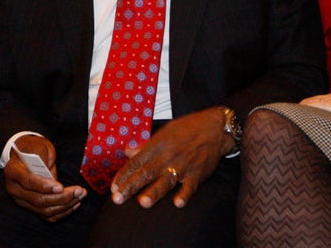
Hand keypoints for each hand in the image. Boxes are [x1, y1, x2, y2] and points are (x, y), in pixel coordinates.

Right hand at [4, 135, 86, 221]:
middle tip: (79, 191)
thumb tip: (52, 176)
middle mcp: (14, 189)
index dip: (44, 186)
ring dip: (64, 205)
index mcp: (13, 171)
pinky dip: (61, 212)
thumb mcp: (39, 146)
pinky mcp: (30, 206)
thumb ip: (45, 159)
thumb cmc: (34, 149)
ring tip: (81, 196)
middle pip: (38, 199)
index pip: (28, 182)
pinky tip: (75, 204)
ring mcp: (21, 200)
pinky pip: (46, 214)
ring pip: (43, 209)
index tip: (61, 187)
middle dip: (61, 198)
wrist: (25, 154)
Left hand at [110, 107, 231, 209]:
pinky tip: (178, 203)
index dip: (124, 174)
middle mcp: (169, 155)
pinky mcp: (197, 173)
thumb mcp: (166, 131)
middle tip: (118, 198)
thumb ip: (146, 145)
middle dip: (131, 186)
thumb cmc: (190, 127)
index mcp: (159, 144)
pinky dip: (185, 194)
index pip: (137, 161)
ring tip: (143, 202)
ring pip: (166, 180)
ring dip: (155, 192)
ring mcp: (183, 165)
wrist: (216, 127)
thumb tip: (128, 152)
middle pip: (147, 173)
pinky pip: (190, 186)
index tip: (114, 186)